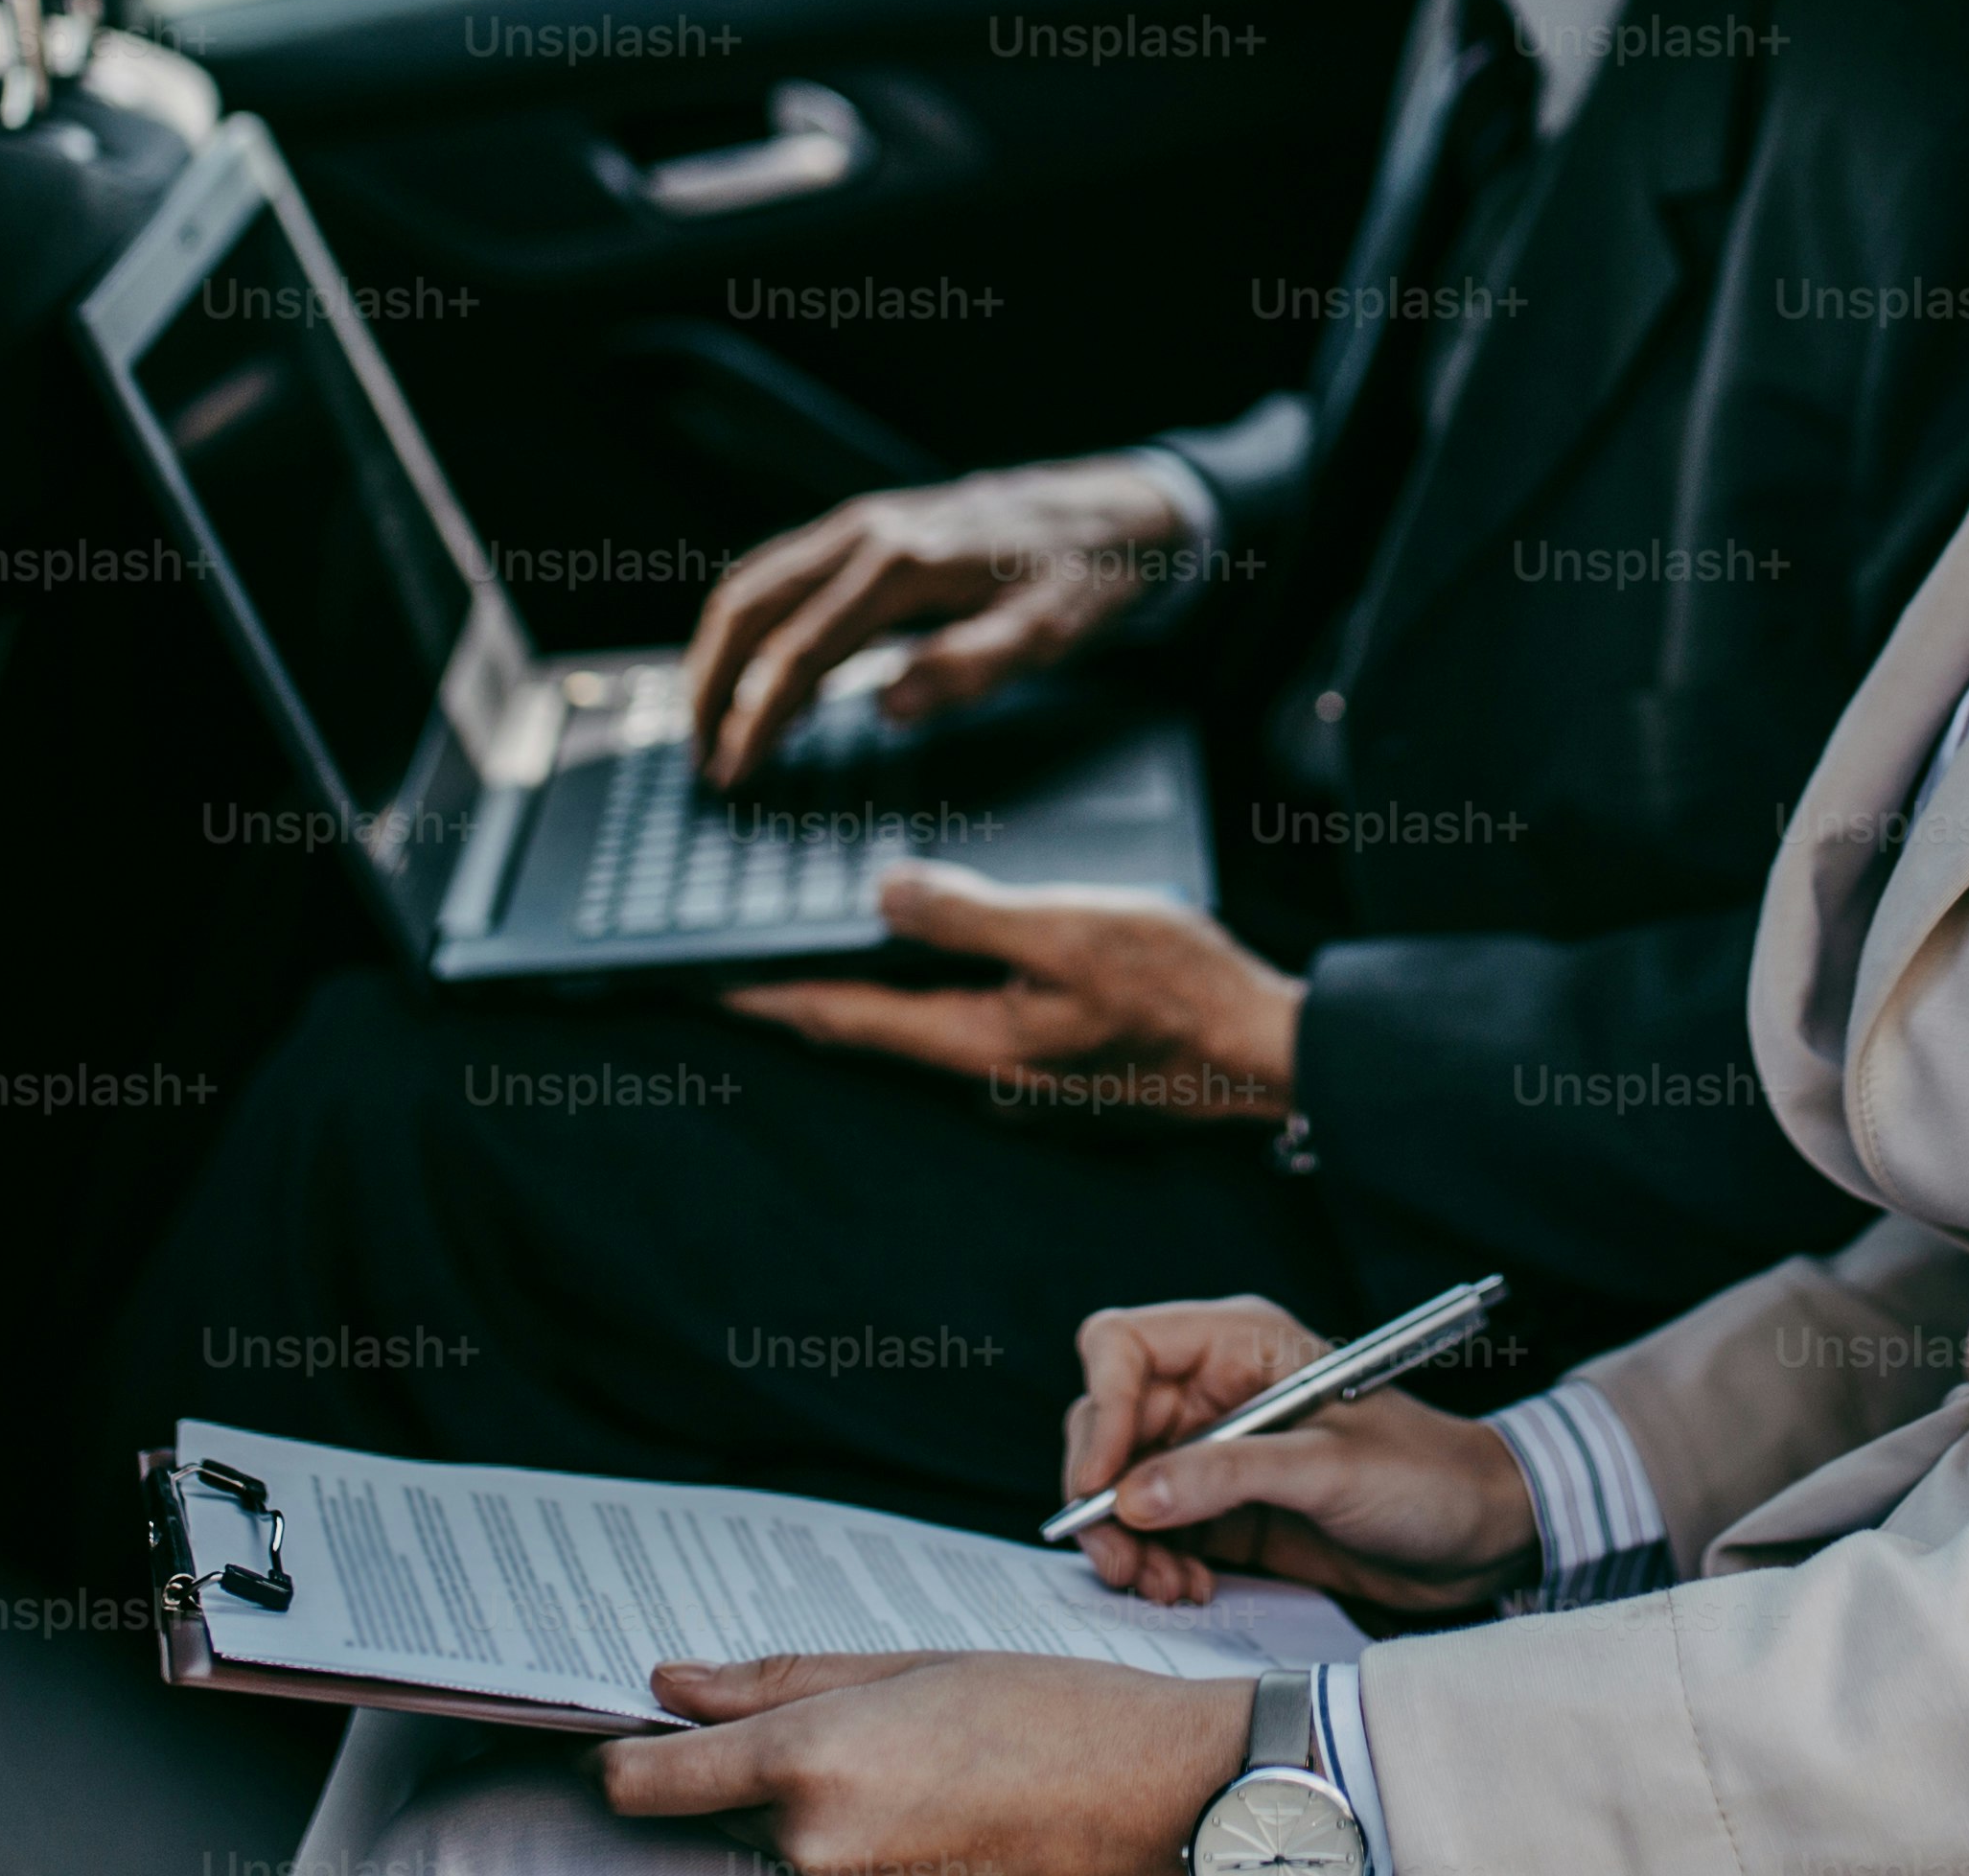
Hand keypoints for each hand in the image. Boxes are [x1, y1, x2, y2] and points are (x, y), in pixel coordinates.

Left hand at [601, 1651, 1247, 1875]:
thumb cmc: (1050, 1714)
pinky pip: (833, 1874)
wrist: (1152, 1794)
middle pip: (719, 1816)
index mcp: (809, 1761)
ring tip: (904, 1771)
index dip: (625, 1760)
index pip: (644, 1783)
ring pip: (779, 1850)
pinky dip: (854, 1846)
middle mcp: (813, 1845)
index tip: (627, 1743)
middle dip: (749, 1778)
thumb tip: (670, 1686)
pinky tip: (923, 1810)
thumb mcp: (907, 1665)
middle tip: (847, 1737)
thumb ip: (774, 1683)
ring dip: (809, 1815)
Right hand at [684, 459, 1192, 783]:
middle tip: (701, 756)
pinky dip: (750, 621)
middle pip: (750, 607)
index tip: (733, 770)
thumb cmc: (1081, 577)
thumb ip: (970, 668)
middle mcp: (866, 533)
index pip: (797, 651)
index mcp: (901, 567)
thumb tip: (890, 707)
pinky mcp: (868, 526)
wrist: (1110, 508)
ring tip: (710, 721)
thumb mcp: (1047, 634)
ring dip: (718, 651)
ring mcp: (861, 523)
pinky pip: (782, 570)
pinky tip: (758, 669)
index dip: (756, 716)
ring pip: (755, 583)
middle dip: (711, 684)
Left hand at [723, 865, 1303, 1120]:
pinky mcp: (1050, 1061)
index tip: (700, 977)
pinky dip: (923, 992)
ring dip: (860, 993)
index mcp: (974, 1041)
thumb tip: (879, 896)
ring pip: (912, 1027)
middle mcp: (983, 1070)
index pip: (842, 1016)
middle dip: (801, 993)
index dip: (768, 993)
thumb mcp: (1069, 930)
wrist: (1268, 1054)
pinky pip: (961, 1023)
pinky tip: (927, 960)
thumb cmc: (1182, 990)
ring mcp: (1018, 1073)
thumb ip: (969, 916)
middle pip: (867, 1029)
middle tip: (736, 960)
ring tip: (813, 950)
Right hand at [1064, 1295, 1536, 1616]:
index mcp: (1241, 1345)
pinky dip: (1155, 1564)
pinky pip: (1157, 1532)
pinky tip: (1187, 1588)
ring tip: (1162, 1584)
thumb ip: (1229, 1476)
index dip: (1101, 1409)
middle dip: (1102, 1494)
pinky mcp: (1225, 1511)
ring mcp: (1217, 1454)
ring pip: (1123, 1486)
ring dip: (1126, 1541)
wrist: (1483, 1535)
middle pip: (1109, 1424)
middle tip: (1118, 1557)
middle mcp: (1217, 1392)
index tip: (1100, 1483)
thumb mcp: (1330, 1469)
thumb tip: (1132, 1495)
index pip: (1124, 1347)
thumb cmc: (1427, 1476)